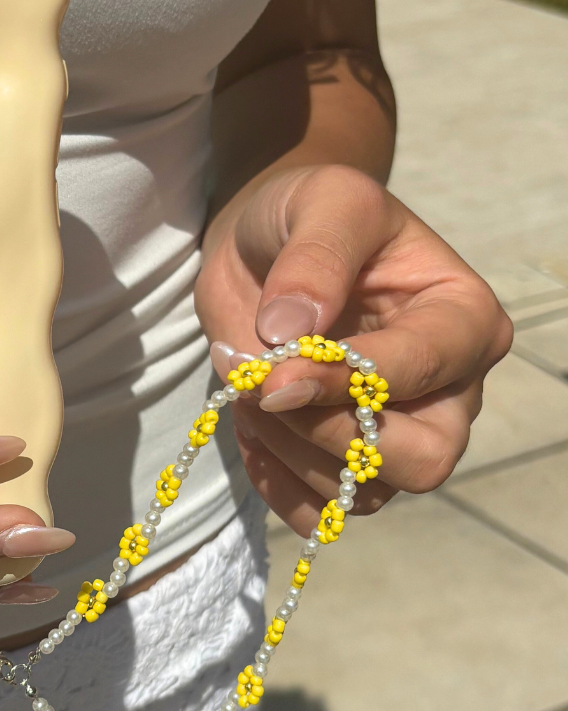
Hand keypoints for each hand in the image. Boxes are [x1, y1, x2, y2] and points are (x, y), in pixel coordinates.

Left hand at [194, 164, 512, 535]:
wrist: (267, 246)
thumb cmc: (310, 215)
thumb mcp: (324, 202)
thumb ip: (317, 257)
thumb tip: (293, 333)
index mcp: (461, 319)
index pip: (424, 373)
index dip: (348, 383)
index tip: (277, 373)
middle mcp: (446, 389)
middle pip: (422, 459)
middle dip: (330, 433)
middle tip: (264, 390)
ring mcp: (398, 433)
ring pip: (362, 491)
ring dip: (288, 449)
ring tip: (249, 388)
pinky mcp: (347, 462)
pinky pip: (321, 508)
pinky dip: (277, 485)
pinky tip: (251, 433)